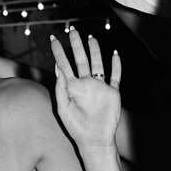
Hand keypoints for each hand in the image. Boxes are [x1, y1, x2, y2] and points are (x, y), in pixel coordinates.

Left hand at [50, 29, 121, 150]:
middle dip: (76, 45)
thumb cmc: (76, 127)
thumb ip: (61, 88)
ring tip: (91, 38)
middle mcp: (85, 84)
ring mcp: (99, 87)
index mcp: (72, 87)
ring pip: (97, 64)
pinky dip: (116, 65)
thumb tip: (58, 68)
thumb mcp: (63, 108)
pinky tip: (115, 54)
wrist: (94, 140)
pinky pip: (115, 76)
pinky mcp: (112, 92)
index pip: (63, 64)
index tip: (53, 38)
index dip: (58, 52)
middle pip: (80, 59)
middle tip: (72, 30)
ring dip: (95, 51)